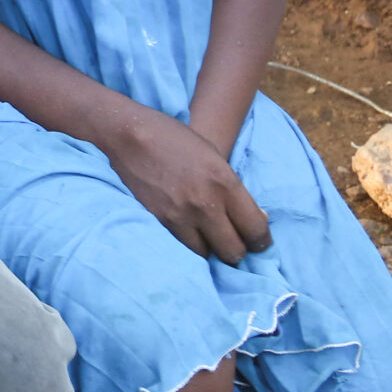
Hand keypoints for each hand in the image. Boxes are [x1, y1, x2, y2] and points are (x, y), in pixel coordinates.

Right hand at [95, 99, 273, 264]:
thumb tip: (259, 220)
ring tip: (207, 236)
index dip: (261, 241)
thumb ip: (236, 191)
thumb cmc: (176, 141)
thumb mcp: (215, 157)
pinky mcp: (158, 222)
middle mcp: (205, 204)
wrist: (129, 136)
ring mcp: (179, 216)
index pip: (256, 229)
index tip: (257, 241)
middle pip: (234, 252)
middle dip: (237, 249)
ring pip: (207, 255)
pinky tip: (188, 232)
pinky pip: (182, 248)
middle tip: (232, 241)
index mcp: (225, 183)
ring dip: (210, 249)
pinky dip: (189, 244)